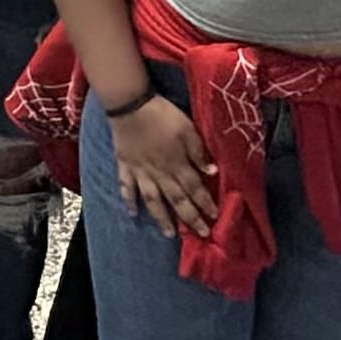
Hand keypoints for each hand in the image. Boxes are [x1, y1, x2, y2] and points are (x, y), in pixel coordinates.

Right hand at [111, 93, 216, 238]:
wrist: (130, 105)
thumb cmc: (162, 115)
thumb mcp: (188, 129)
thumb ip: (199, 152)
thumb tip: (212, 172)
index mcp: (177, 164)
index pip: (195, 188)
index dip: (205, 203)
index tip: (214, 217)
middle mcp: (160, 173)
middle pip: (177, 200)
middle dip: (190, 218)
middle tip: (200, 234)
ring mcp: (141, 172)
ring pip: (153, 200)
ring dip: (162, 218)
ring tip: (170, 234)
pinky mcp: (125, 166)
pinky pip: (127, 187)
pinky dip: (129, 201)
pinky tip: (133, 214)